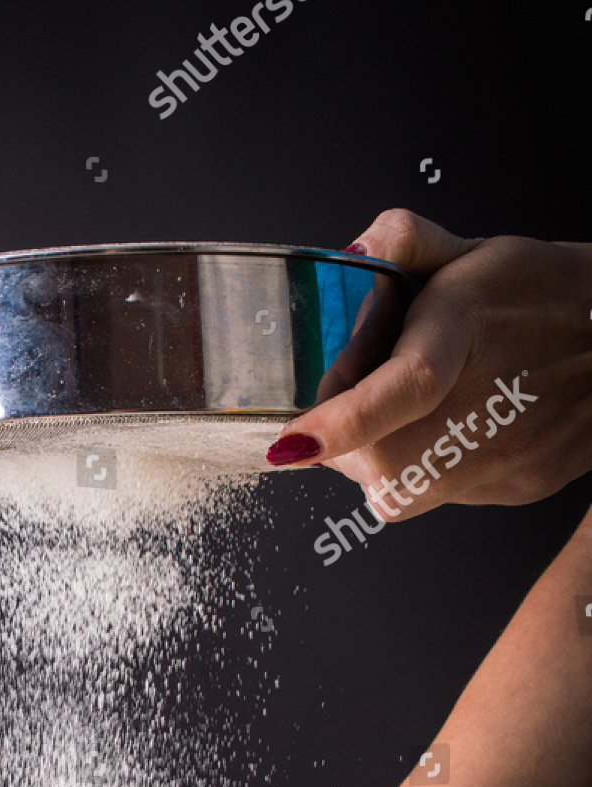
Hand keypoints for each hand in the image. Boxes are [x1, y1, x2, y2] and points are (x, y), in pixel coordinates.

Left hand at [269, 210, 591, 517]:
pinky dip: (425, 472)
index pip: (405, 385)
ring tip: (406, 418)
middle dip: (347, 447)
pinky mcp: (520, 486)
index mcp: (467, 329)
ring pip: (405, 493)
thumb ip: (404, 242)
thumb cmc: (543, 294)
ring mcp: (511, 454)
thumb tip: (351, 250)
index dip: (342, 423)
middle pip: (386, 462)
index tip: (291, 444)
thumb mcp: (472, 251)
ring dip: (381, 463)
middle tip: (355, 409)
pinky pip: (441, 498)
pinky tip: (450, 431)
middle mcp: (492, 401)